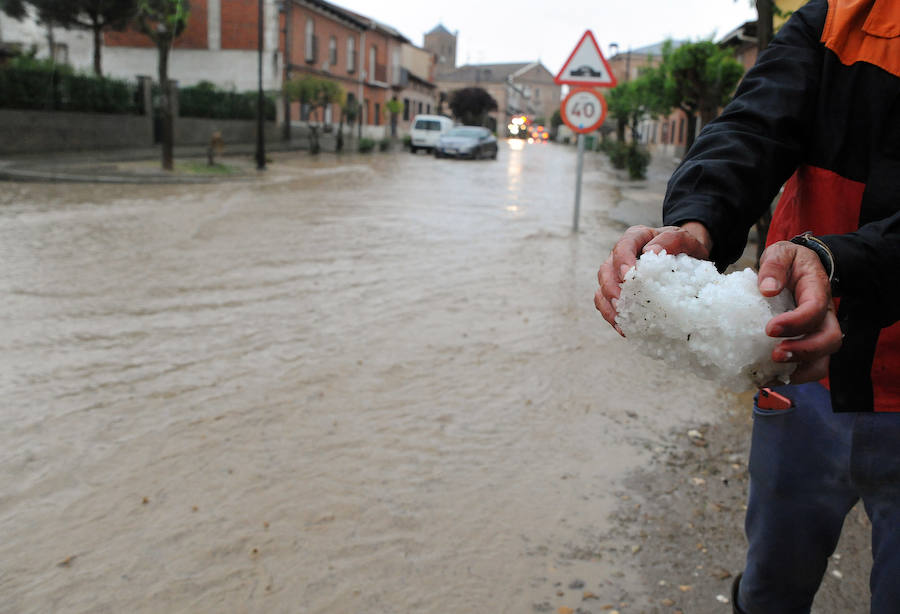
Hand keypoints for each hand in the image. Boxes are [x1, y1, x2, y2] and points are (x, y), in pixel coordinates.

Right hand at [594, 223, 711, 334]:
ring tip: (620, 320)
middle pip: (606, 270)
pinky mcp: (619, 292)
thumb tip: (652, 252)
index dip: (622, 261)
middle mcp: (621, 257)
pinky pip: (606, 304)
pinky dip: (612, 316)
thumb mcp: (685, 238)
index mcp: (635, 239)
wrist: (688, 258)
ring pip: (601, 289)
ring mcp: (617, 275)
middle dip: (610, 287)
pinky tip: (624, 328)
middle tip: (620, 301)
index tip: (628, 276)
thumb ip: (671, 240)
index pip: (622, 247)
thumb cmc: (685, 248)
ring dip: (608, 305)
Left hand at [758, 241, 842, 382]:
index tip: (770, 329)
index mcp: (817, 291)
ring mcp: (817, 333)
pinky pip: (806, 368)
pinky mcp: (807, 345)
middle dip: (804, 352)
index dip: (796, 323)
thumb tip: (768, 289)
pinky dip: (789, 377)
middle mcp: (824, 316)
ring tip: (769, 374)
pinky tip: (765, 378)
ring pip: (822, 360)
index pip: (816, 310)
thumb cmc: (789, 262)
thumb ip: (774, 266)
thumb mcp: (781, 253)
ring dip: (798, 371)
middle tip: (775, 355)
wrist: (796, 268)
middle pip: (829, 340)